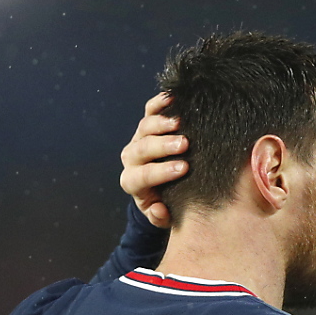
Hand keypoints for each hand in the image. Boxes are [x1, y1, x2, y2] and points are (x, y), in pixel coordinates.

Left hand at [120, 93, 188, 228]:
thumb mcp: (164, 216)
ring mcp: (138, 139)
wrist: (160, 187)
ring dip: (161, 123)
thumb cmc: (166, 202)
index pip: (141, 176)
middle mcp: (131, 158)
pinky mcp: (147, 124)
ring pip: (144, 127)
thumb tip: (158, 208)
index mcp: (132, 182)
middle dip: (162, 146)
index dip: (161, 171)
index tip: (184, 168)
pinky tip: (174, 98)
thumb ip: (160, 217)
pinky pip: (150, 110)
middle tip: (184, 144)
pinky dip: (160, 102)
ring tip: (180, 122)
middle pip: (142, 148)